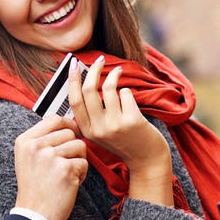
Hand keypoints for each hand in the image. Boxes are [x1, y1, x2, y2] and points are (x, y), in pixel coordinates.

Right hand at [13, 115, 87, 219]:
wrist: (34, 215)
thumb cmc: (34, 187)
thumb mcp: (28, 157)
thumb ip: (43, 139)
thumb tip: (68, 123)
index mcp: (25, 141)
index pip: (54, 119)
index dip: (68, 124)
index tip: (71, 133)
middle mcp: (36, 146)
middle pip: (69, 132)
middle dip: (73, 147)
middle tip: (64, 164)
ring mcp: (50, 157)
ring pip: (80, 145)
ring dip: (78, 160)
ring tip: (66, 174)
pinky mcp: (65, 169)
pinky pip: (84, 162)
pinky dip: (82, 174)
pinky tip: (69, 183)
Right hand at [68, 56, 173, 205]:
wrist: (147, 160)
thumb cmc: (124, 140)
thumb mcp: (100, 132)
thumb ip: (91, 114)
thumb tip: (83, 81)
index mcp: (87, 131)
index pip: (74, 101)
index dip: (72, 80)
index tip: (74, 64)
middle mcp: (98, 129)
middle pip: (89, 90)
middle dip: (94, 70)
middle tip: (99, 60)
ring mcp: (115, 125)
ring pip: (108, 88)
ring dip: (114, 75)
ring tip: (119, 72)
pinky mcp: (132, 121)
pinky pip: (125, 93)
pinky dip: (127, 91)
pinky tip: (130, 97)